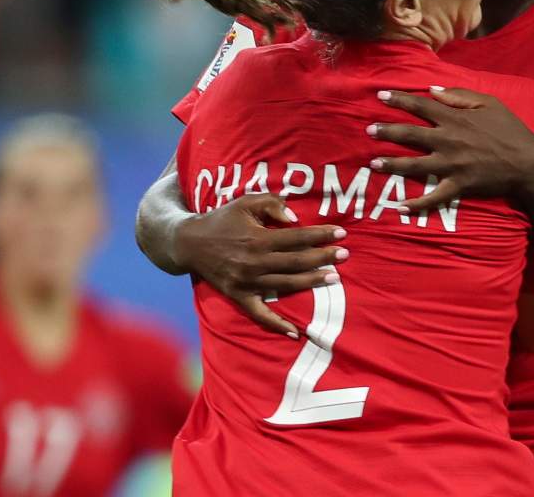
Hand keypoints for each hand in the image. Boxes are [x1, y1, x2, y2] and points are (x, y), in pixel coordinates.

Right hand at [173, 193, 347, 337]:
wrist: (189, 243)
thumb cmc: (222, 219)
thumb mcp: (245, 202)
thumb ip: (271, 204)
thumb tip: (294, 219)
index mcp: (258, 238)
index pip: (297, 237)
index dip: (321, 235)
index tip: (341, 233)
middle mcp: (254, 262)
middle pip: (297, 262)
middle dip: (324, 258)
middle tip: (345, 255)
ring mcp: (247, 282)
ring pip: (286, 284)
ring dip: (311, 282)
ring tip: (334, 278)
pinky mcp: (239, 296)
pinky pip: (260, 314)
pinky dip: (277, 324)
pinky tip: (296, 332)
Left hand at [368, 87, 533, 211]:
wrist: (529, 163)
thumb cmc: (511, 130)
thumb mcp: (489, 103)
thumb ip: (459, 96)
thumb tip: (433, 90)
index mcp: (455, 119)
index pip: (421, 106)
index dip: (399, 100)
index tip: (380, 97)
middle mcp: (448, 141)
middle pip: (410, 134)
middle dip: (387, 131)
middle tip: (368, 130)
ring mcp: (451, 165)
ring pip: (414, 165)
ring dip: (392, 164)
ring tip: (373, 164)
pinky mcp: (458, 186)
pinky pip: (433, 197)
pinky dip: (417, 204)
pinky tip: (400, 208)